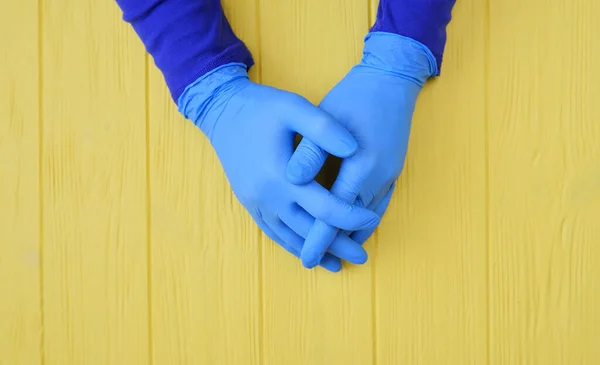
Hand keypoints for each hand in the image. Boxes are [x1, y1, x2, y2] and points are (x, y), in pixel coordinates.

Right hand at [177, 63, 380, 271]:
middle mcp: (267, 196)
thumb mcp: (293, 107)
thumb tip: (355, 148)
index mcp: (281, 176)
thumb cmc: (260, 107)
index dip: (351, 216)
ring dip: (314, 251)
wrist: (220, 110)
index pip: (324, 207)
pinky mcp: (249, 203)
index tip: (372, 218)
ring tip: (337, 264)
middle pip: (308, 231)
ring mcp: (255, 202)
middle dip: (337, 245)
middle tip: (362, 256)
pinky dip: (291, 245)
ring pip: (289, 237)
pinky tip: (304, 251)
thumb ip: (324, 128)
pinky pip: (272, 232)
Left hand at [286, 32, 437, 267]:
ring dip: (352, 236)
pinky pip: (378, 206)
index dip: (319, 238)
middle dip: (336, 245)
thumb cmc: (355, 97)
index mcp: (360, 166)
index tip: (306, 259)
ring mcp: (389, 175)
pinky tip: (356, 228)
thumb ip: (311, 150)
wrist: (393, 79)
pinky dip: (365, 221)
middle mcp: (378, 177)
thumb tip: (292, 179)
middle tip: (318, 263)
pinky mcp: (393, 171)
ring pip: (369, 218)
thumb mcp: (328, 117)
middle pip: (354, 223)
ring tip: (335, 254)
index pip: (335, 213)